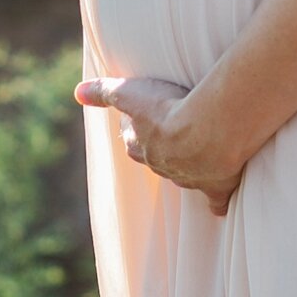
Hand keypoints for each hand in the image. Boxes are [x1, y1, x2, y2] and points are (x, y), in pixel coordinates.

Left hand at [73, 74, 244, 216]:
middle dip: (162, 148)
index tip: (144, 118)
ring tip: (200, 150)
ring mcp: (190, 179)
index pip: (134, 141)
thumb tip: (78, 92)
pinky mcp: (216, 186)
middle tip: (173, 132)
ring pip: (185, 176)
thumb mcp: (130, 93)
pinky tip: (219, 203)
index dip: (137, 130)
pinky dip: (217, 202)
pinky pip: (215, 201)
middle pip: (158, 159)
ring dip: (189, 165)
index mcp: (143, 148)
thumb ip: (104, 92)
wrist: (206, 132)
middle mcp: (163, 167)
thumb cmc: (168, 109)